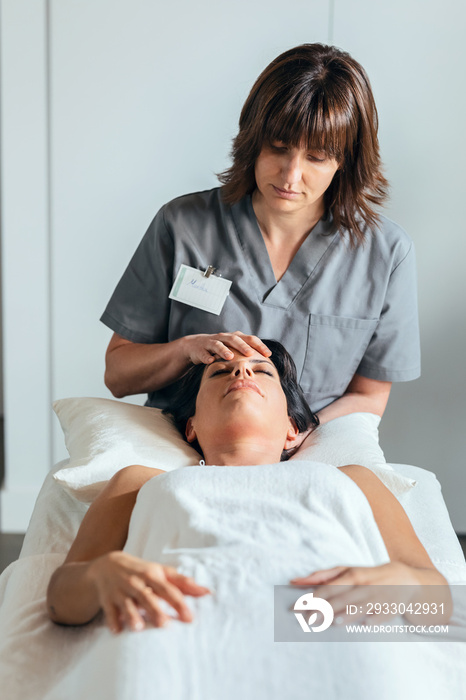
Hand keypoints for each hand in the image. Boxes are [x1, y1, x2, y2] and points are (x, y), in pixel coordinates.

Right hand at [88, 551, 210, 633]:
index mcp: (152, 575)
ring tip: (138, 628)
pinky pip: (109, 611)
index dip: (179, 603)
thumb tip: (207, 592)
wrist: (107, 566)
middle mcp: (136, 583)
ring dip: (132, 615)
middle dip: (155, 610)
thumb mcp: (161, 572)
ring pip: (127, 604)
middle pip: (147, 597)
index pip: (168, 590)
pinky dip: (112, 621)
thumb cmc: (141, 572)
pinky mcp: (107, 600)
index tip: (190, 618)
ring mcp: (120, 592)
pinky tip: (117, 631)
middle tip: (164, 625)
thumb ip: (183, 583)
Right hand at [183, 331, 270, 365]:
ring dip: (223, 350)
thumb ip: (246, 354)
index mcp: (234, 337)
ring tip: (229, 357)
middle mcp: (223, 338)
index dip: (259, 346)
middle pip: (234, 339)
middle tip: (250, 354)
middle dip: (243, 346)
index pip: (249, 339)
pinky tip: (210, 361)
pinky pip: (203, 353)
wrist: (195, 346)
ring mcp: (211, 342)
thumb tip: (265, 365)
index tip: (268, 354)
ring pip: (218, 344)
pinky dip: (206, 357)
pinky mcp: (200, 349)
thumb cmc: (219, 349)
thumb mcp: (233, 349)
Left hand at [290, 562, 450, 625]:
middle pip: (340, 600)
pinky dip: (369, 621)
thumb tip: (296, 581)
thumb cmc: (368, 576)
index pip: (327, 588)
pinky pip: (377, 617)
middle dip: (323, 610)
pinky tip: (361, 625)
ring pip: (358, 608)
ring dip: (344, 615)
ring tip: (331, 622)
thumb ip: (322, 576)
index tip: (297, 607)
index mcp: (351, 575)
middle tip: (307, 620)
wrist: (405, 580)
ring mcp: (377, 599)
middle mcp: (363, 586)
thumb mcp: (346, 571)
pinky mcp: (389, 610)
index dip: (311, 598)